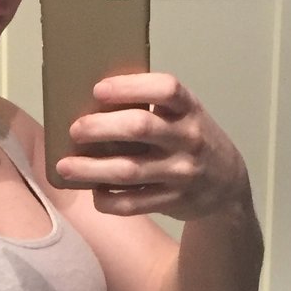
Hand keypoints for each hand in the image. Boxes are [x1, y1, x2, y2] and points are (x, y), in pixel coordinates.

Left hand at [59, 73, 249, 221]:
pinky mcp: (172, 201)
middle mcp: (187, 138)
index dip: (130, 87)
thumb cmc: (189, 138)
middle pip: (140, 128)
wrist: (226, 183)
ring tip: (64, 166)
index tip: (98, 90)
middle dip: (101, 127)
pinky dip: (108, 199)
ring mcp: (180, 172)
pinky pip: (133, 204)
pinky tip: (93, 192)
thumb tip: (91, 102)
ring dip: (92, 169)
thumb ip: (151, 107)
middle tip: (74, 129)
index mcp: (188, 109)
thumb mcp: (182, 115)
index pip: (165, 89)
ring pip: (129, 171)